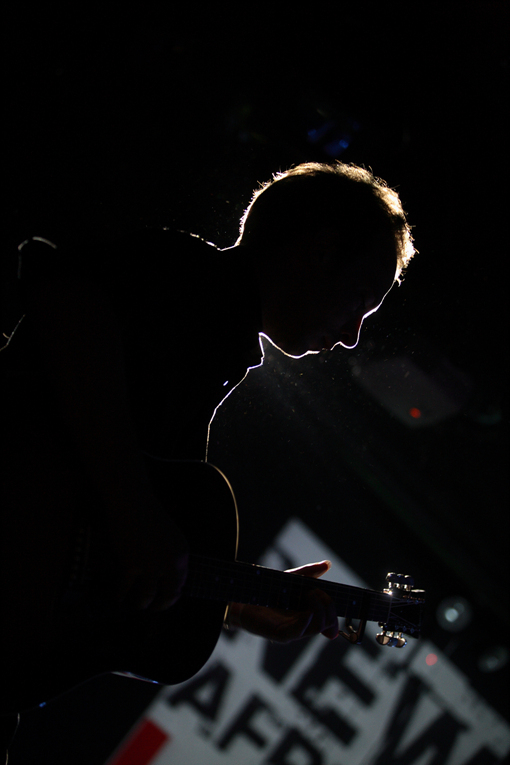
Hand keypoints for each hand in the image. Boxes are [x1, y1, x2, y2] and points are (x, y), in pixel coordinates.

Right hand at [107, 493, 188, 611]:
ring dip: (140, 603)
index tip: (164, 600)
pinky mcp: (131, 564)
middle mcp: (170, 563)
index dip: (172, 596)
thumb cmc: (149, 516)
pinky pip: (125, 588)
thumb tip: (165, 580)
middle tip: (152, 609)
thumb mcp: (171, 538)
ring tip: (135, 605)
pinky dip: (120, 595)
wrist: (133, 502)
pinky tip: (118, 598)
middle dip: (159, 606)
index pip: (181, 585)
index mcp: (183, 555)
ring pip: (146, 596)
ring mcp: (151, 565)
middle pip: (168, 596)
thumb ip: (171, 558)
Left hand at [227, 560, 338, 642]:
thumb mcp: (291, 579)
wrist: (244, 596)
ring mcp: (292, 632)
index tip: (337, 602)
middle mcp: (302, 625)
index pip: (329, 622)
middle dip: (329, 607)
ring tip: (311, 594)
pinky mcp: (280, 635)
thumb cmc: (268, 589)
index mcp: (307, 615)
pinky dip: (307, 621)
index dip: (336, 617)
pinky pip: (299, 632)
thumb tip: (327, 564)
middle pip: (326, 623)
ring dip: (320, 610)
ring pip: (316, 628)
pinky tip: (309, 610)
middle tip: (318, 592)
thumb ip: (309, 573)